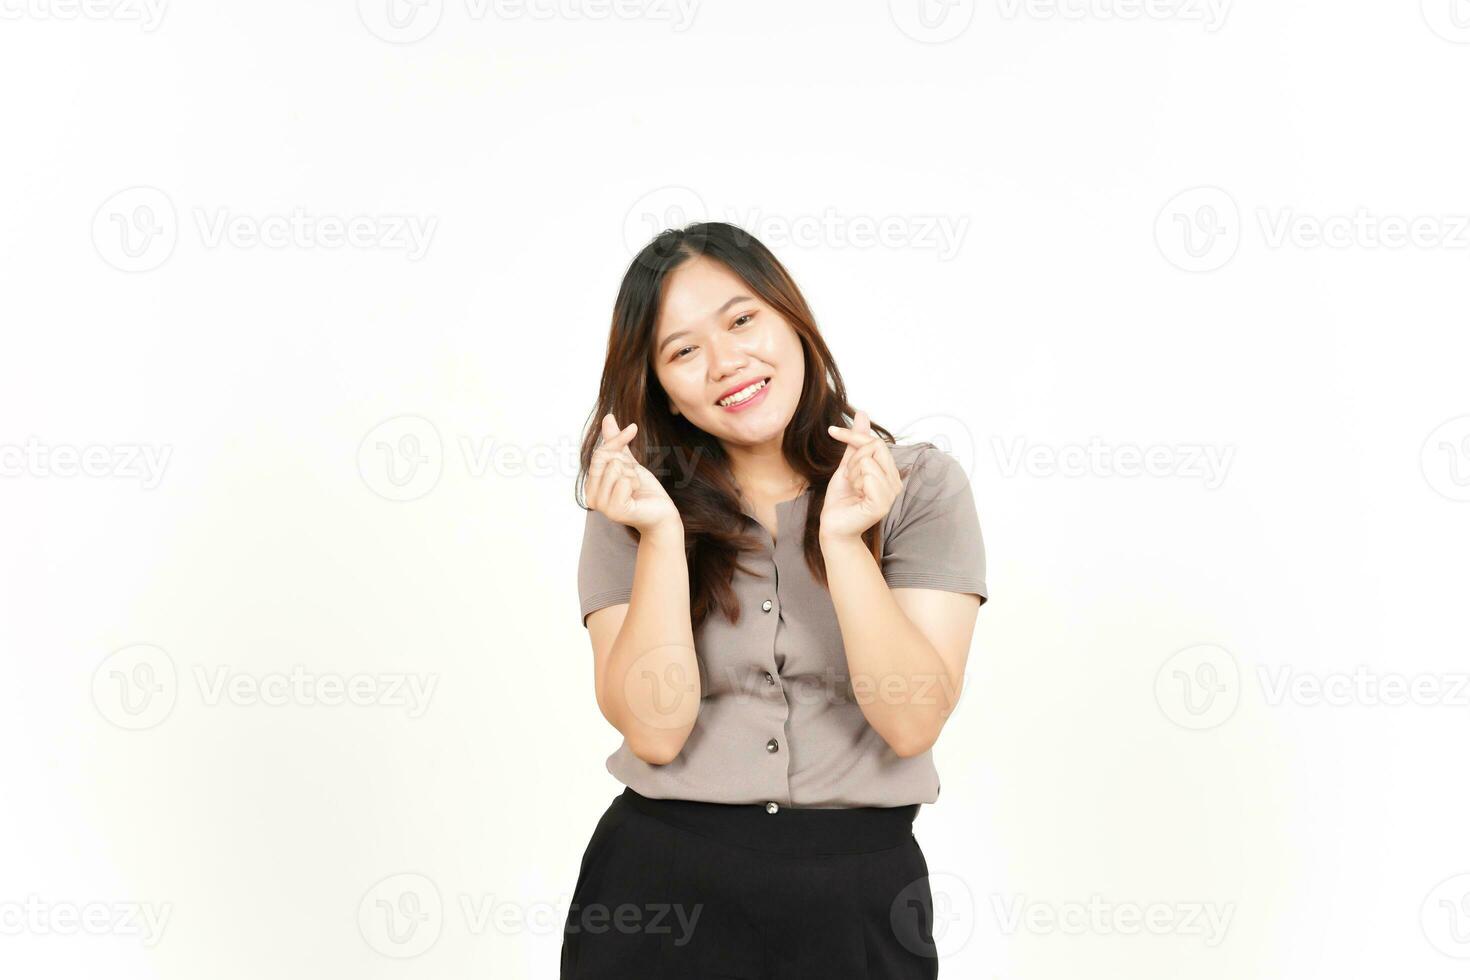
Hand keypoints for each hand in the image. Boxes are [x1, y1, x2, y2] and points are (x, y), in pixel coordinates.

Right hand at [586, 412, 680, 534]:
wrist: (661, 513)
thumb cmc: (644, 490)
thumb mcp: (628, 462)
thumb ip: (615, 443)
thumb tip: (608, 417)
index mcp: (591, 487)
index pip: (598, 454)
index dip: (617, 440)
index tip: (633, 429)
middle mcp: (591, 498)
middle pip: (606, 459)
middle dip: (627, 463)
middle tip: (635, 480)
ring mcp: (602, 506)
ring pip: (616, 468)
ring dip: (633, 475)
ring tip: (636, 489)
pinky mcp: (615, 511)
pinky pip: (625, 480)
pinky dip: (636, 483)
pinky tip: (637, 496)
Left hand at [820, 409, 901, 540]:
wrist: (833, 525)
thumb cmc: (841, 499)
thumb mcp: (847, 464)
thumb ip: (856, 441)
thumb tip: (863, 413)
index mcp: (890, 474)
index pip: (876, 441)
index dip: (853, 434)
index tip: (831, 431)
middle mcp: (895, 483)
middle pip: (875, 446)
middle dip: (853, 459)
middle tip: (848, 478)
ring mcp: (891, 494)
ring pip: (868, 460)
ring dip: (852, 473)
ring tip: (853, 489)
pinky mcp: (882, 504)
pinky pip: (868, 475)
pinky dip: (855, 482)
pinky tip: (855, 496)